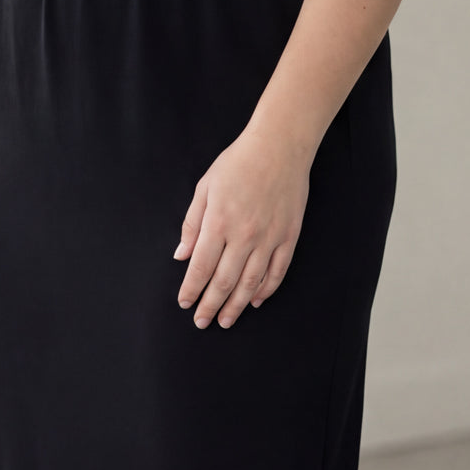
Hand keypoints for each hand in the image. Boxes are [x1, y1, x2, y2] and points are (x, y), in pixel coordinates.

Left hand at [173, 123, 312, 328]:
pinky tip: (255, 301)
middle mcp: (243, 235)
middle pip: (224, 281)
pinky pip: (276, 271)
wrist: (279, 147)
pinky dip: (266, 289)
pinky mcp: (288, 236)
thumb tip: (181, 256)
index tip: (185, 303)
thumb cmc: (237, 163)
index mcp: (218, 222)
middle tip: (202, 322)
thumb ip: (192, 224)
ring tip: (226, 321)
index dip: (191, 289)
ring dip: (236, 305)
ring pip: (250, 282)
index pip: (201, 267)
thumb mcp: (204, 188)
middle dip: (211, 305)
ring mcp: (269, 238)